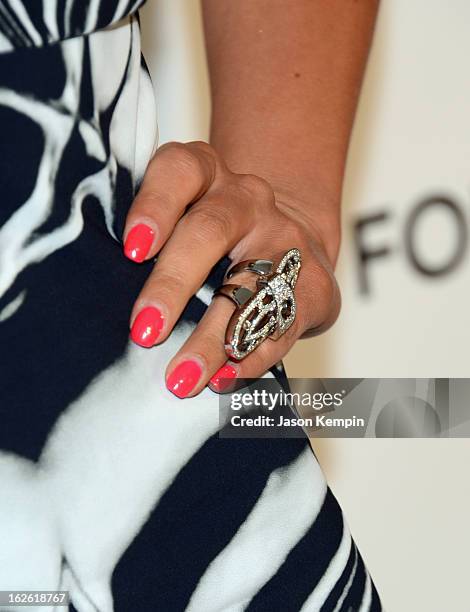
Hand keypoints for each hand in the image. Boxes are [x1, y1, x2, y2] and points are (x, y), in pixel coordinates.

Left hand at [123, 141, 340, 397]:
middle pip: (210, 231)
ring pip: (250, 286)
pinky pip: (282, 324)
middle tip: (145, 332)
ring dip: (213, 338)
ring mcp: (285, 240)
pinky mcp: (313, 284)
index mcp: (206, 175)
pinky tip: (225, 378)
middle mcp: (246, 200)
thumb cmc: (217, 233)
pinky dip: (251, 356)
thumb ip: (151, 242)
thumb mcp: (186, 215)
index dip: (155, 206)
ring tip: (182, 377)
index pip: (179, 171)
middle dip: (174, 285)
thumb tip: (100, 300)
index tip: (133, 250)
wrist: (289, 239)